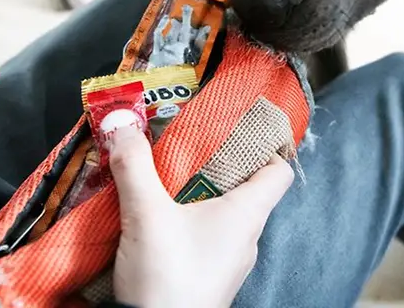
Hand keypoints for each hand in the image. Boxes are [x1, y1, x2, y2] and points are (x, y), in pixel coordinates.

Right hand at [109, 125, 293, 307]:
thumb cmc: (167, 279)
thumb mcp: (146, 214)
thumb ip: (134, 166)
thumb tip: (123, 125)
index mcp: (247, 214)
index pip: (279, 172)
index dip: (264, 148)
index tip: (236, 133)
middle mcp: (247, 237)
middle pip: (248, 190)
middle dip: (218, 167)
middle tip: (188, 150)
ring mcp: (231, 261)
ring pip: (226, 216)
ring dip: (201, 197)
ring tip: (168, 182)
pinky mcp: (211, 278)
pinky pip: (210, 240)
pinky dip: (192, 224)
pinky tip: (161, 222)